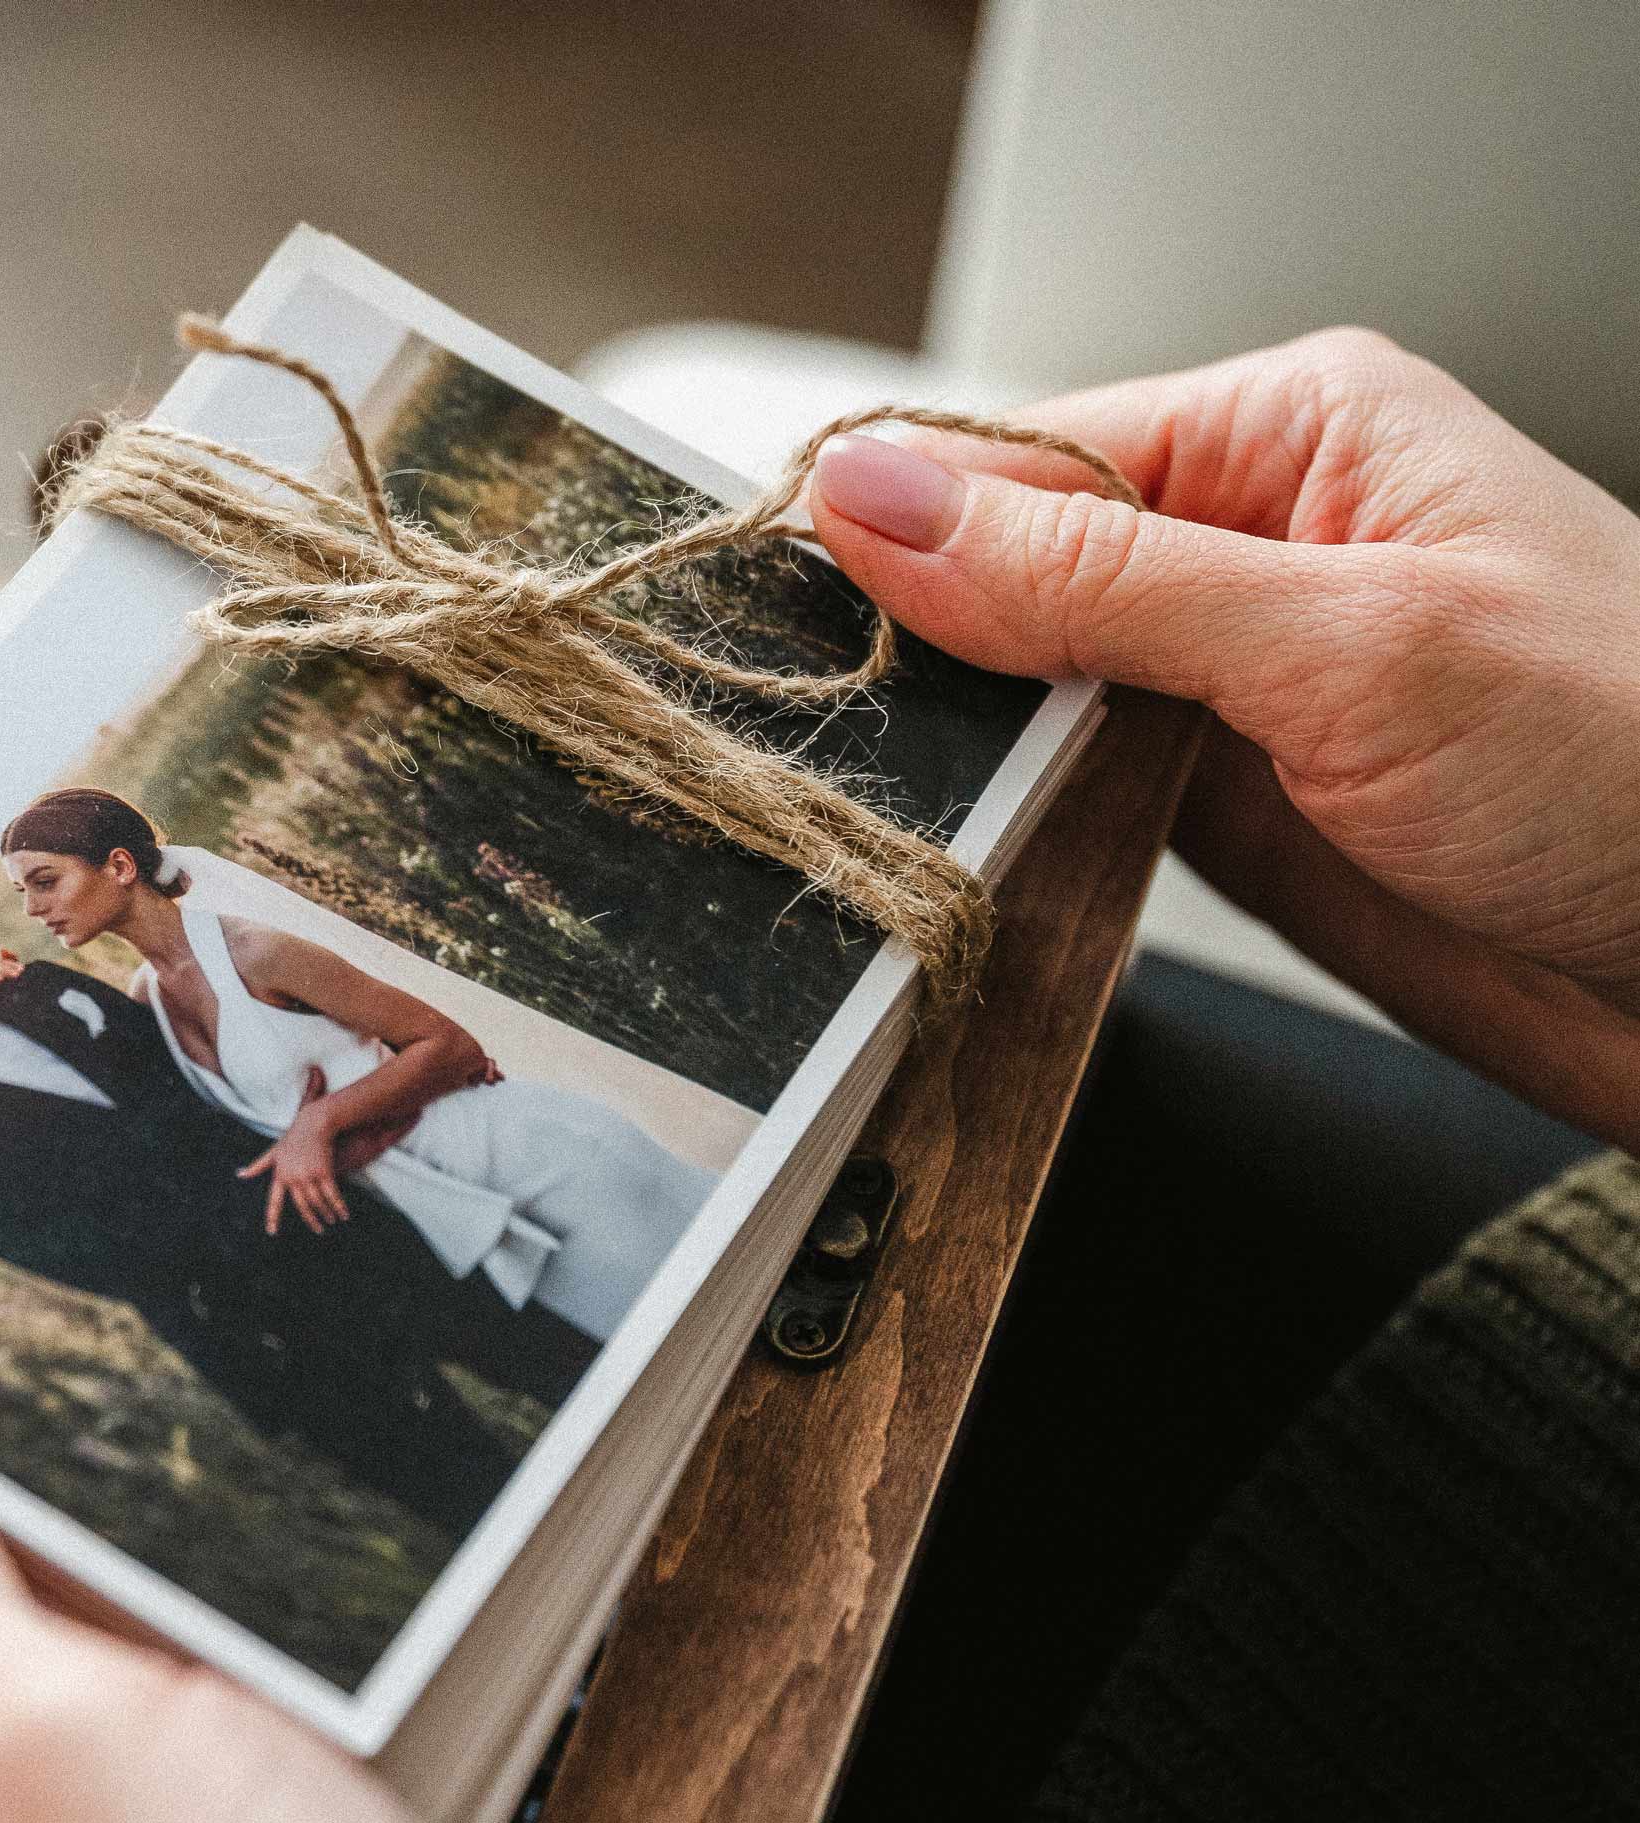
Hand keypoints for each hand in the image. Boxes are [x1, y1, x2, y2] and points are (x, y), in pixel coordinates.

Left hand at [238, 1090, 346, 1235]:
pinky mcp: (324, 1172)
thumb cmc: (292, 1137)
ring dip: (326, 1213)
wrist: (313, 1124)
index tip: (271, 1232)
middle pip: (301, 1206)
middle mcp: (293, 1178)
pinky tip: (344, 1214)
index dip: (272, 1217)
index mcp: (280, 1175)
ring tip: (332, 1220)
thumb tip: (240, 1174)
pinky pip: (332, 1195)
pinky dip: (339, 1206)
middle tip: (319, 1230)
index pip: (274, 1200)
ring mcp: (308, 1175)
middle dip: (311, 1220)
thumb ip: (258, 1165)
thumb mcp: (273, 1151)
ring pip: (317, 1202)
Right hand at [810, 328, 1639, 1150]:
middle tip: (843, 727)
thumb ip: (1094, 575)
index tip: (800, 608)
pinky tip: (977, 854)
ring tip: (912, 804)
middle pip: (1006, 573)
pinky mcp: (1228, 807)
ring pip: (1025, 694)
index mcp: (1293, 435)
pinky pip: (1070, 797)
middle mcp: (1254, 546)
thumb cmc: (1636, 761)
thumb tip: (880, 501)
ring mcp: (1235, 683)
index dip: (904, 530)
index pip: (1025, 455)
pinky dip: (1015, 828)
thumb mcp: (1343, 643)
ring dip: (971, 751)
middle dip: (929, 648)